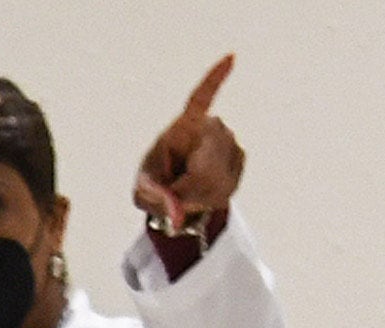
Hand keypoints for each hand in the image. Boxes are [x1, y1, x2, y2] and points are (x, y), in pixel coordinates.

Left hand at [134, 55, 242, 230]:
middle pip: (207, 165)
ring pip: (218, 181)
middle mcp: (211, 126)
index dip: (215, 79)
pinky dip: (213, 199)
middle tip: (175, 194)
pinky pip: (228, 188)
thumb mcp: (143, 194)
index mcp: (184, 124)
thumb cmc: (156, 184)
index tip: (232, 57)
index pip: (201, 98)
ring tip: (188, 191)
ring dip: (199, 196)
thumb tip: (176, 213)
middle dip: (189, 190)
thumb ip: (154, 200)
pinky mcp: (241, 157)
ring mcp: (230, 140)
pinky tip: (204, 192)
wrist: (179, 194)